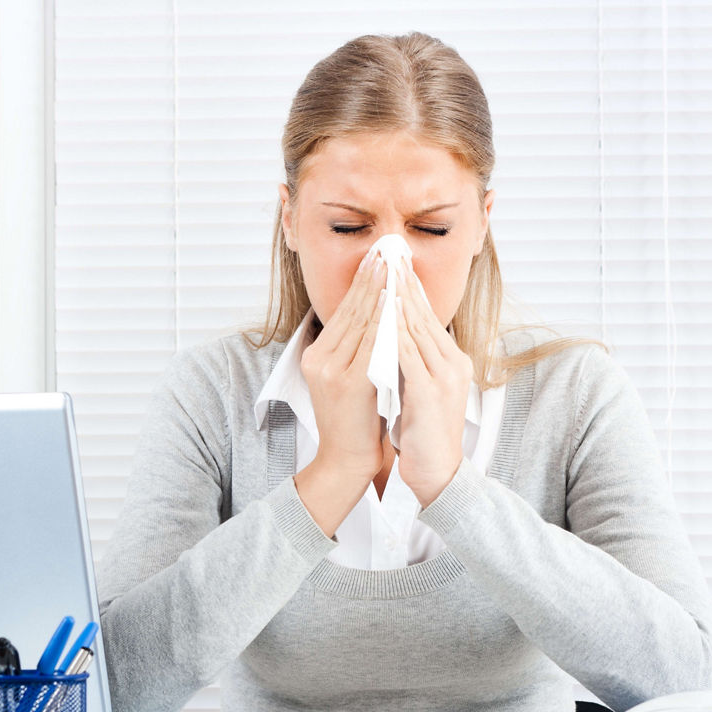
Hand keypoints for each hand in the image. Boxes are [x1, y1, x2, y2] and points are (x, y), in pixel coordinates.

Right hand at [299, 247, 387, 481]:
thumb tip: (375, 317)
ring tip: (391, 266)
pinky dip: (384, 320)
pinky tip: (395, 302)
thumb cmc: (355, 422)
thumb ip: (355, 349)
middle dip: (370, 279)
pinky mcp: (348, 382)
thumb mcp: (348, 379)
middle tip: (385, 250)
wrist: (346, 460)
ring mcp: (331, 370)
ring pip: (360, 322)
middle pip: (349, 310)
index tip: (376, 259)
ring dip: (378, 291)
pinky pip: (371, 344)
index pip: (343, 312)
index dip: (361, 284)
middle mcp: (318, 359)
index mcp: (316, 356)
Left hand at [393, 256, 472, 507]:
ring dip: (401, 299)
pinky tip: (385, 315)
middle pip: (425, 315)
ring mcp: (444, 376)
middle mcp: (453, 363)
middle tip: (389, 254)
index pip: (428, 316)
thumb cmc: (423, 432)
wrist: (437, 472)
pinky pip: (410, 354)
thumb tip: (391, 334)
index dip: (410, 288)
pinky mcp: (430, 392)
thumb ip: (410, 361)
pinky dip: (396, 331)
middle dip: (404, 283)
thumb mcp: (418, 388)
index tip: (394, 263)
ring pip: (418, 329)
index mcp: (451, 360)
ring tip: (386, 273)